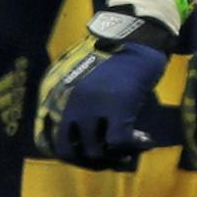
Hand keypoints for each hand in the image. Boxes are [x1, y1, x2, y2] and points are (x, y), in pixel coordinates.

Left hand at [33, 9, 174, 167]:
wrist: (139, 35)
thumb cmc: (116, 55)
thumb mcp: (89, 81)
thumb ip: (83, 106)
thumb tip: (93, 141)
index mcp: (62, 96)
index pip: (50, 140)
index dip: (70, 155)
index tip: (90, 157)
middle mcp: (72, 102)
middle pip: (70, 152)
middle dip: (90, 162)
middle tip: (110, 159)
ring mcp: (94, 104)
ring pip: (95, 151)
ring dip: (113, 158)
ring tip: (130, 151)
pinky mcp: (118, 105)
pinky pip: (119, 142)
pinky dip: (133, 148)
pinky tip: (146, 141)